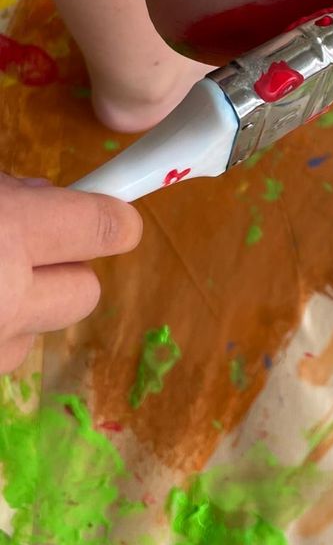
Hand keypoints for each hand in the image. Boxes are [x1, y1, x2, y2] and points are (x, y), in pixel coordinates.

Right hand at [0, 173, 141, 372]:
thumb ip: (15, 193)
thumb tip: (48, 196)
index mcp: (8, 233)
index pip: (107, 228)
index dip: (110, 217)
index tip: (108, 210)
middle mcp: (7, 302)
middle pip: (85, 292)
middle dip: (65, 268)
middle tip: (22, 246)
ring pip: (38, 330)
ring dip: (20, 306)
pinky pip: (0, 351)